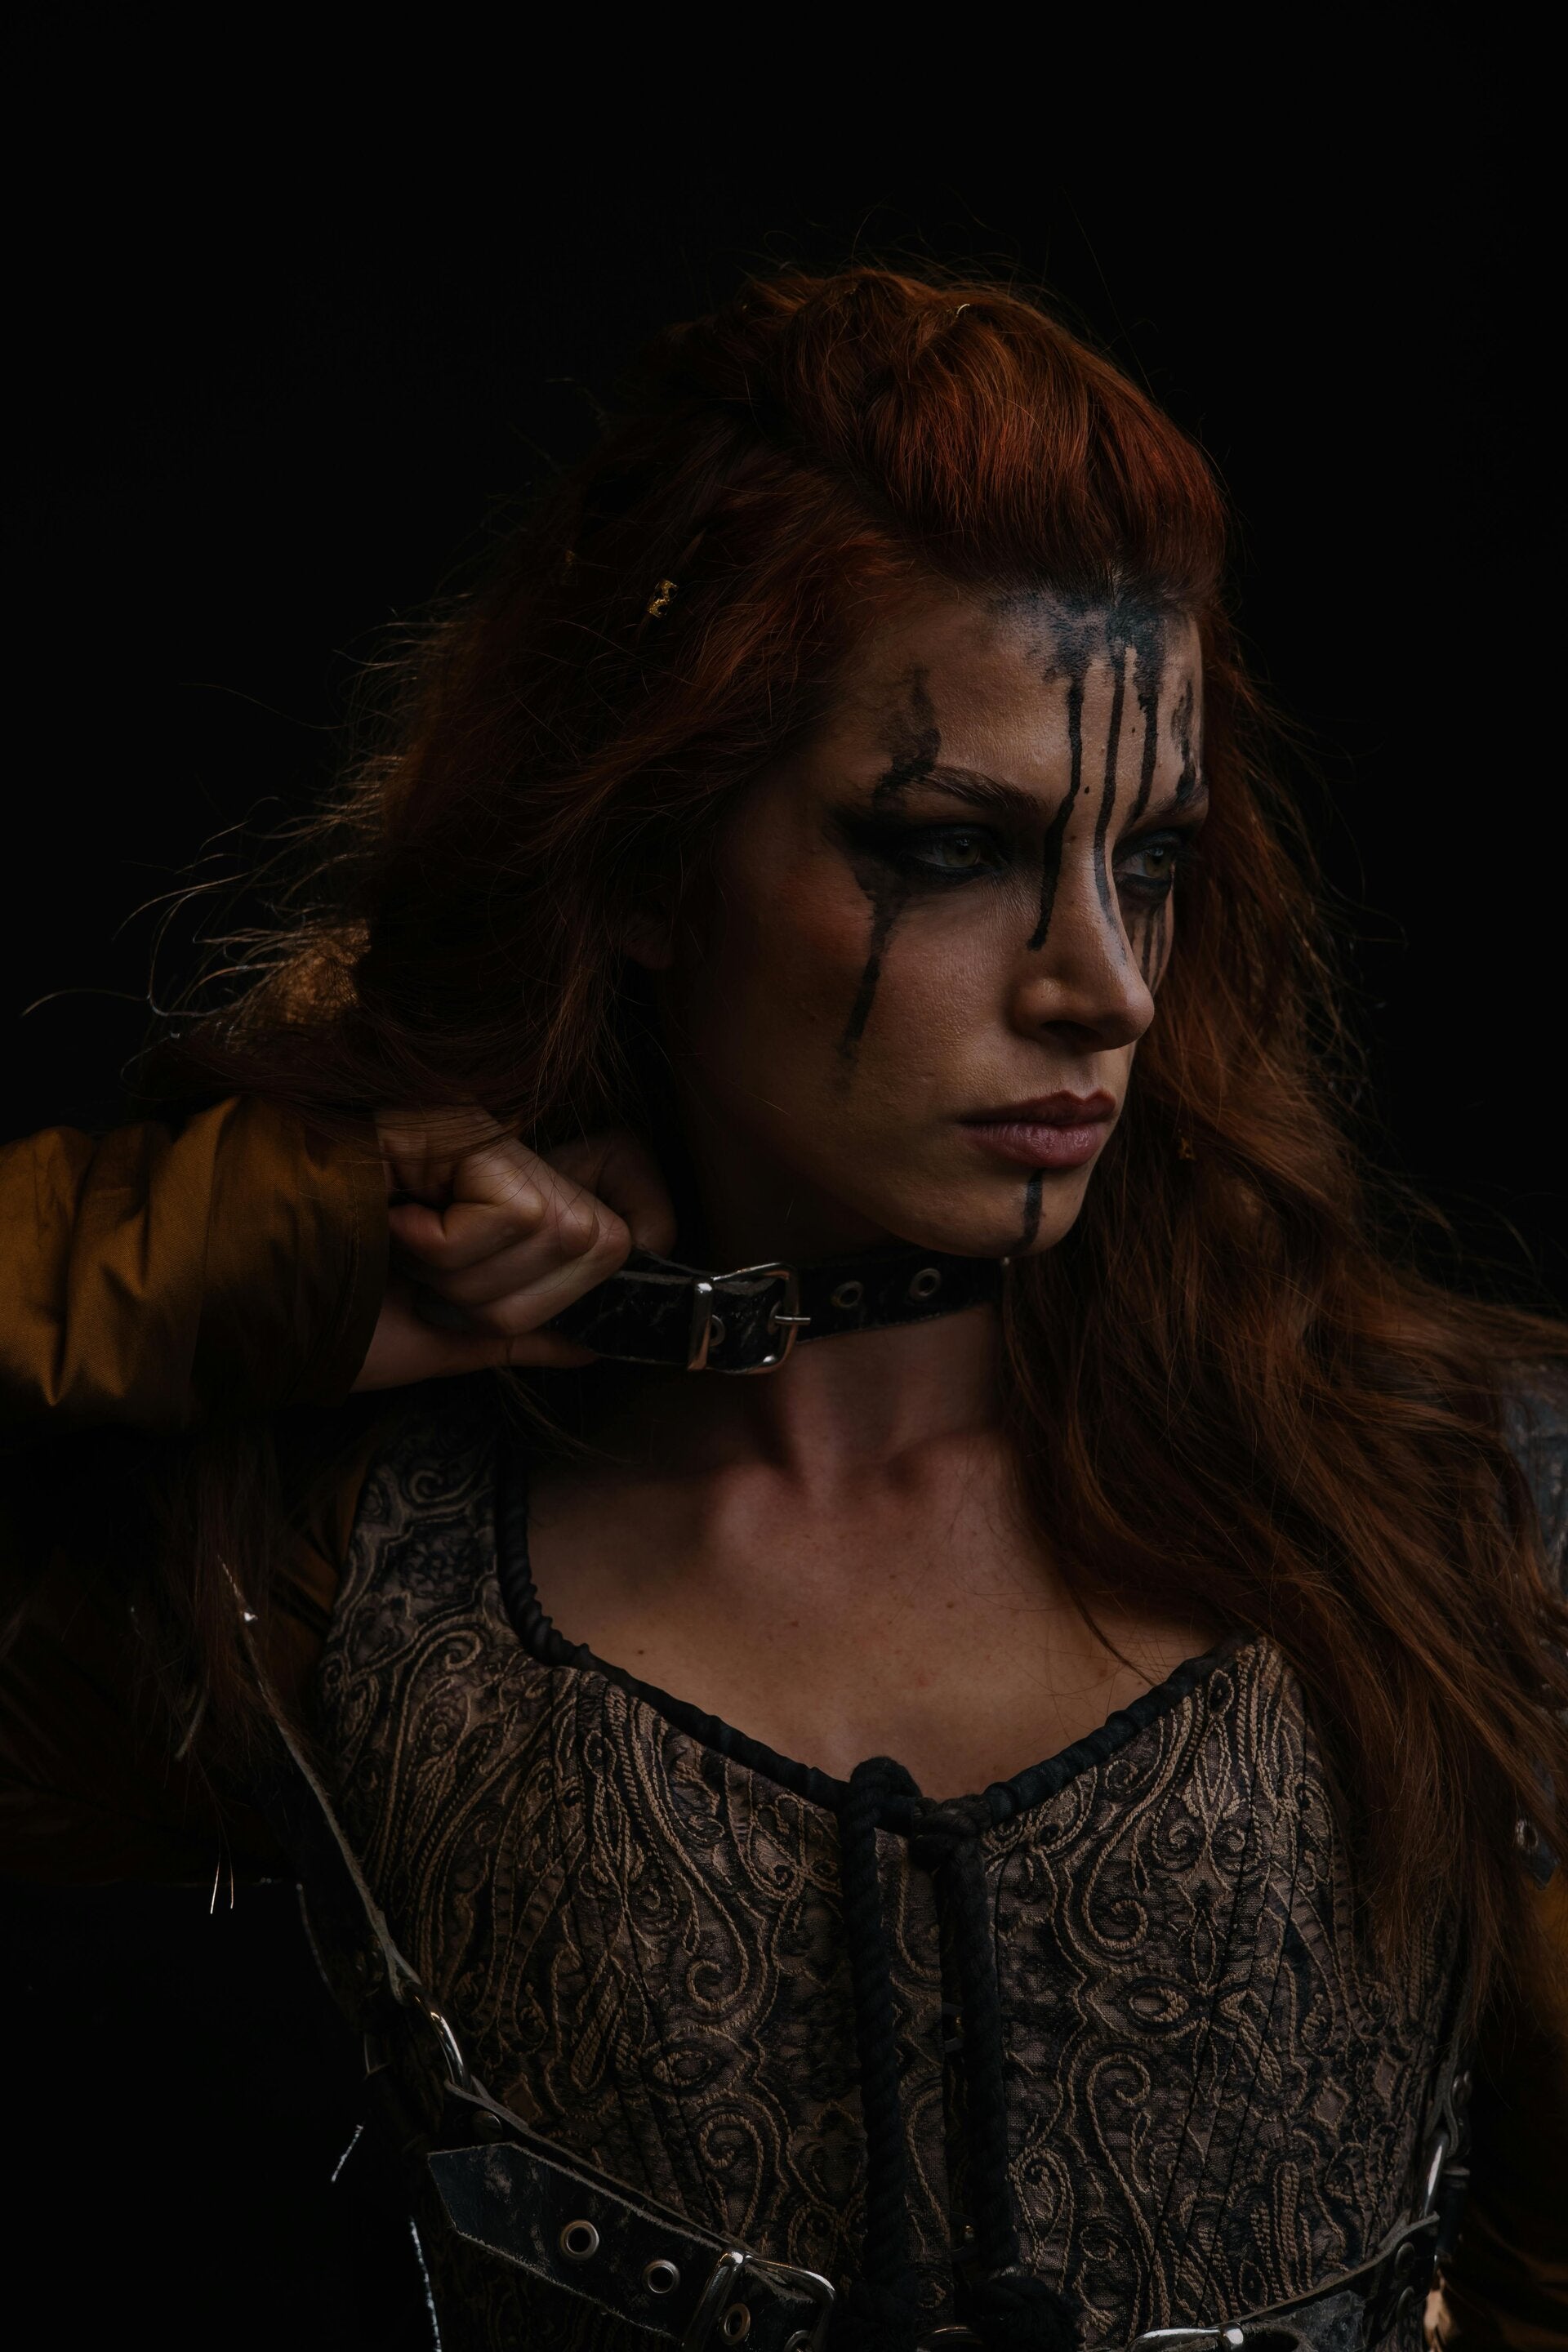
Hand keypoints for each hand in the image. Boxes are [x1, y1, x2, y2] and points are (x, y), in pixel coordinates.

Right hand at [352, 1111, 676, 1391]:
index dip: (646, 1226)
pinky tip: (395, 1229)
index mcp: (506, 1190)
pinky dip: (451, 1251)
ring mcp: (480, 1130)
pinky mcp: (456, 1123)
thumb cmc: (330, 1314)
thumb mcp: (447, 1338)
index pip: (634, 1177)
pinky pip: (516, 1216)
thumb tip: (601, 1340)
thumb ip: (525, 1333)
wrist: (236, 1298)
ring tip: (406, 1259)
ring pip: (561, 1232)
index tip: (592, 1291)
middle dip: (518, 1300)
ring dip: (475, 1282)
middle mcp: (503, 1147)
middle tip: (437, 1285)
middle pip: (603, 1238)